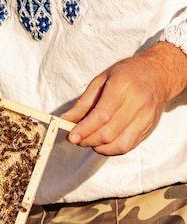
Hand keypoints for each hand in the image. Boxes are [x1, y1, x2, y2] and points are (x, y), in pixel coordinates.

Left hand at [61, 41, 186, 155]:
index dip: (84, 129)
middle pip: (109, 132)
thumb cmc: (125, 75)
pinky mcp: (150, 128)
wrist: (158, 75)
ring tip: (89, 141)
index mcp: (122, 87)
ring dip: (99, 147)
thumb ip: (83, 103)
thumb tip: (65, 120)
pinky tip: (102, 143)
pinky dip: (112, 149)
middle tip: (76, 139)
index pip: (101, 116)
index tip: (71, 136)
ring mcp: (146, 118)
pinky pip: (129, 146)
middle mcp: (137, 104)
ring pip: (120, 144)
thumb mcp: (100, 81)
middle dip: (88, 140)